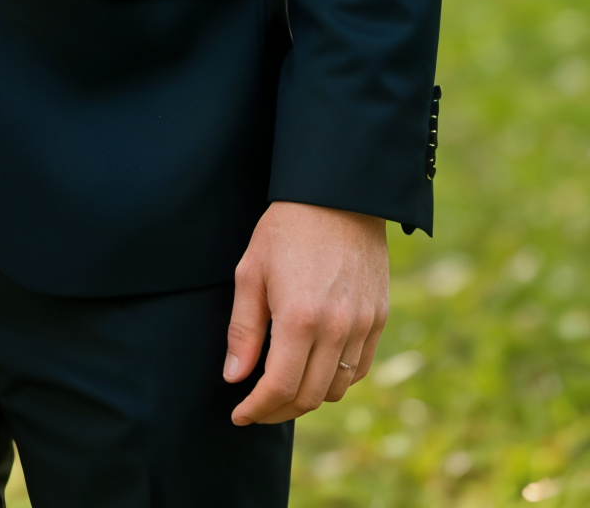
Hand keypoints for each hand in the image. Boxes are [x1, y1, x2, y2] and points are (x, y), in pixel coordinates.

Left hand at [223, 201, 387, 424]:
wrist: (336, 198)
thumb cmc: (284, 230)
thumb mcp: (250, 272)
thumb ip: (243, 329)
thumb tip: (234, 376)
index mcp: (300, 319)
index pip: (280, 387)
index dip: (258, 408)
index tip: (239, 415)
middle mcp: (337, 330)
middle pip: (310, 397)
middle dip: (279, 411)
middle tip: (256, 409)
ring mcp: (363, 327)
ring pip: (337, 388)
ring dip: (308, 399)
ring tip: (281, 391)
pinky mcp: (378, 320)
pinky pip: (358, 369)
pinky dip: (335, 381)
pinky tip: (313, 371)